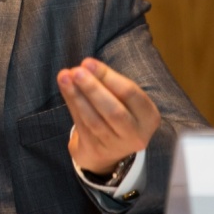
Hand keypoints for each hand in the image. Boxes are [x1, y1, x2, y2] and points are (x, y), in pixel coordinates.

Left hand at [57, 57, 159, 174]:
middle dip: (92, 89)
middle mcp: (136, 135)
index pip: (130, 94)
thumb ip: (107, 82)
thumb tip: (85, 67)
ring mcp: (116, 146)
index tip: (87, 62)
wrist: (110, 147)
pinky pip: (82, 126)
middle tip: (76, 71)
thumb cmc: (118, 111)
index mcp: (149, 117)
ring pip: (94, 120)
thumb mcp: (123, 98)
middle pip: (113, 111)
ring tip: (64, 77)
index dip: (108, 77)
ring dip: (77, 96)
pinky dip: (72, 105)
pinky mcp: (96, 151)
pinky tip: (66, 89)